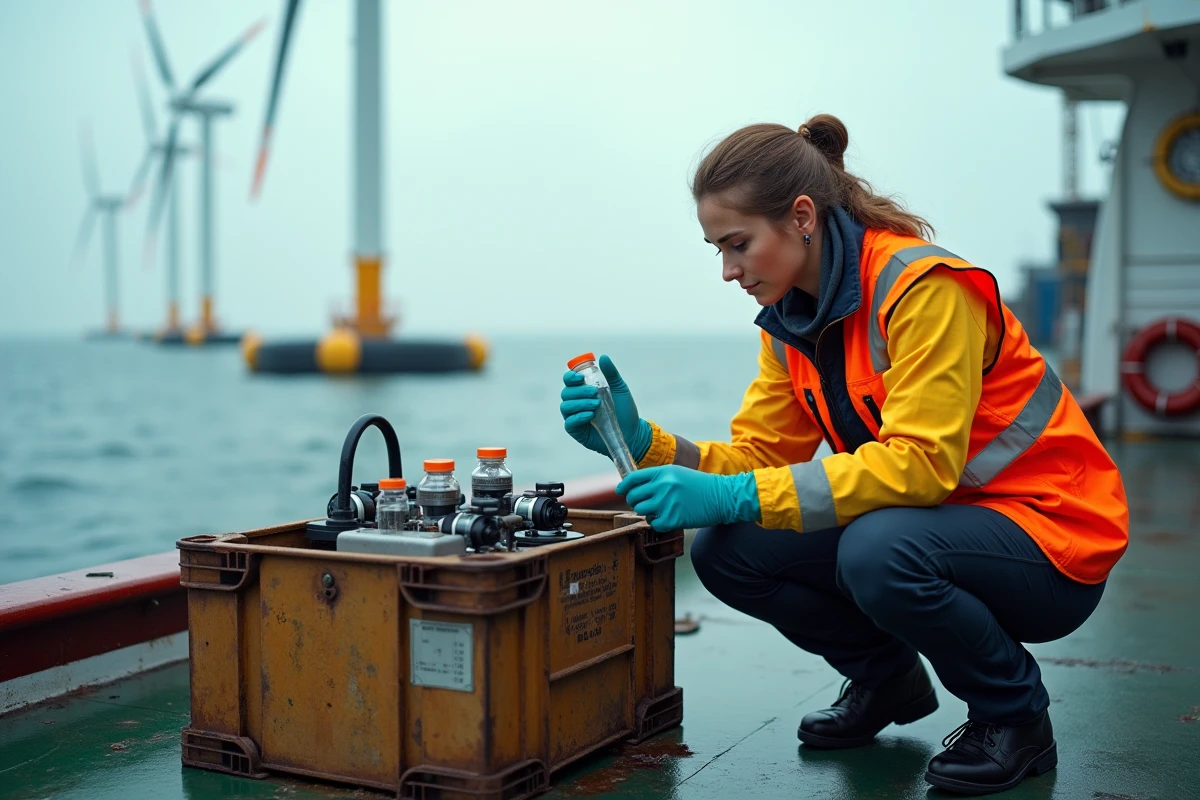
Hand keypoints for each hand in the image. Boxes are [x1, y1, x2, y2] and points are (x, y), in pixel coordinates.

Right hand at [560, 355, 651, 460]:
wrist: (632, 432)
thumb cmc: (624, 410)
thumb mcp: (620, 389)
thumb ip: (611, 374)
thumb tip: (603, 357)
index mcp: (583, 390)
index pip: (569, 381)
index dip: (570, 377)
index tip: (581, 377)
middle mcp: (576, 403)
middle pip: (566, 393)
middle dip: (579, 392)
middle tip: (595, 393)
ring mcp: (575, 417)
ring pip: (565, 407)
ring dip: (580, 404)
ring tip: (596, 405)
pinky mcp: (576, 431)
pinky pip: (569, 423)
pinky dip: (578, 417)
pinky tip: (590, 416)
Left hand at [616, 466, 759, 531]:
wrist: (722, 497)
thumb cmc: (700, 485)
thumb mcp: (678, 473)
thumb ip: (657, 478)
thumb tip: (634, 486)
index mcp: (663, 472)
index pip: (633, 478)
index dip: (624, 486)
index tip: (621, 491)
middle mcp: (663, 486)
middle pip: (634, 496)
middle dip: (635, 501)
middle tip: (642, 503)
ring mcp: (667, 503)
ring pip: (641, 510)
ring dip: (647, 511)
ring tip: (659, 510)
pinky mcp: (673, 519)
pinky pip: (653, 523)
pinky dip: (658, 522)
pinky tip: (668, 517)